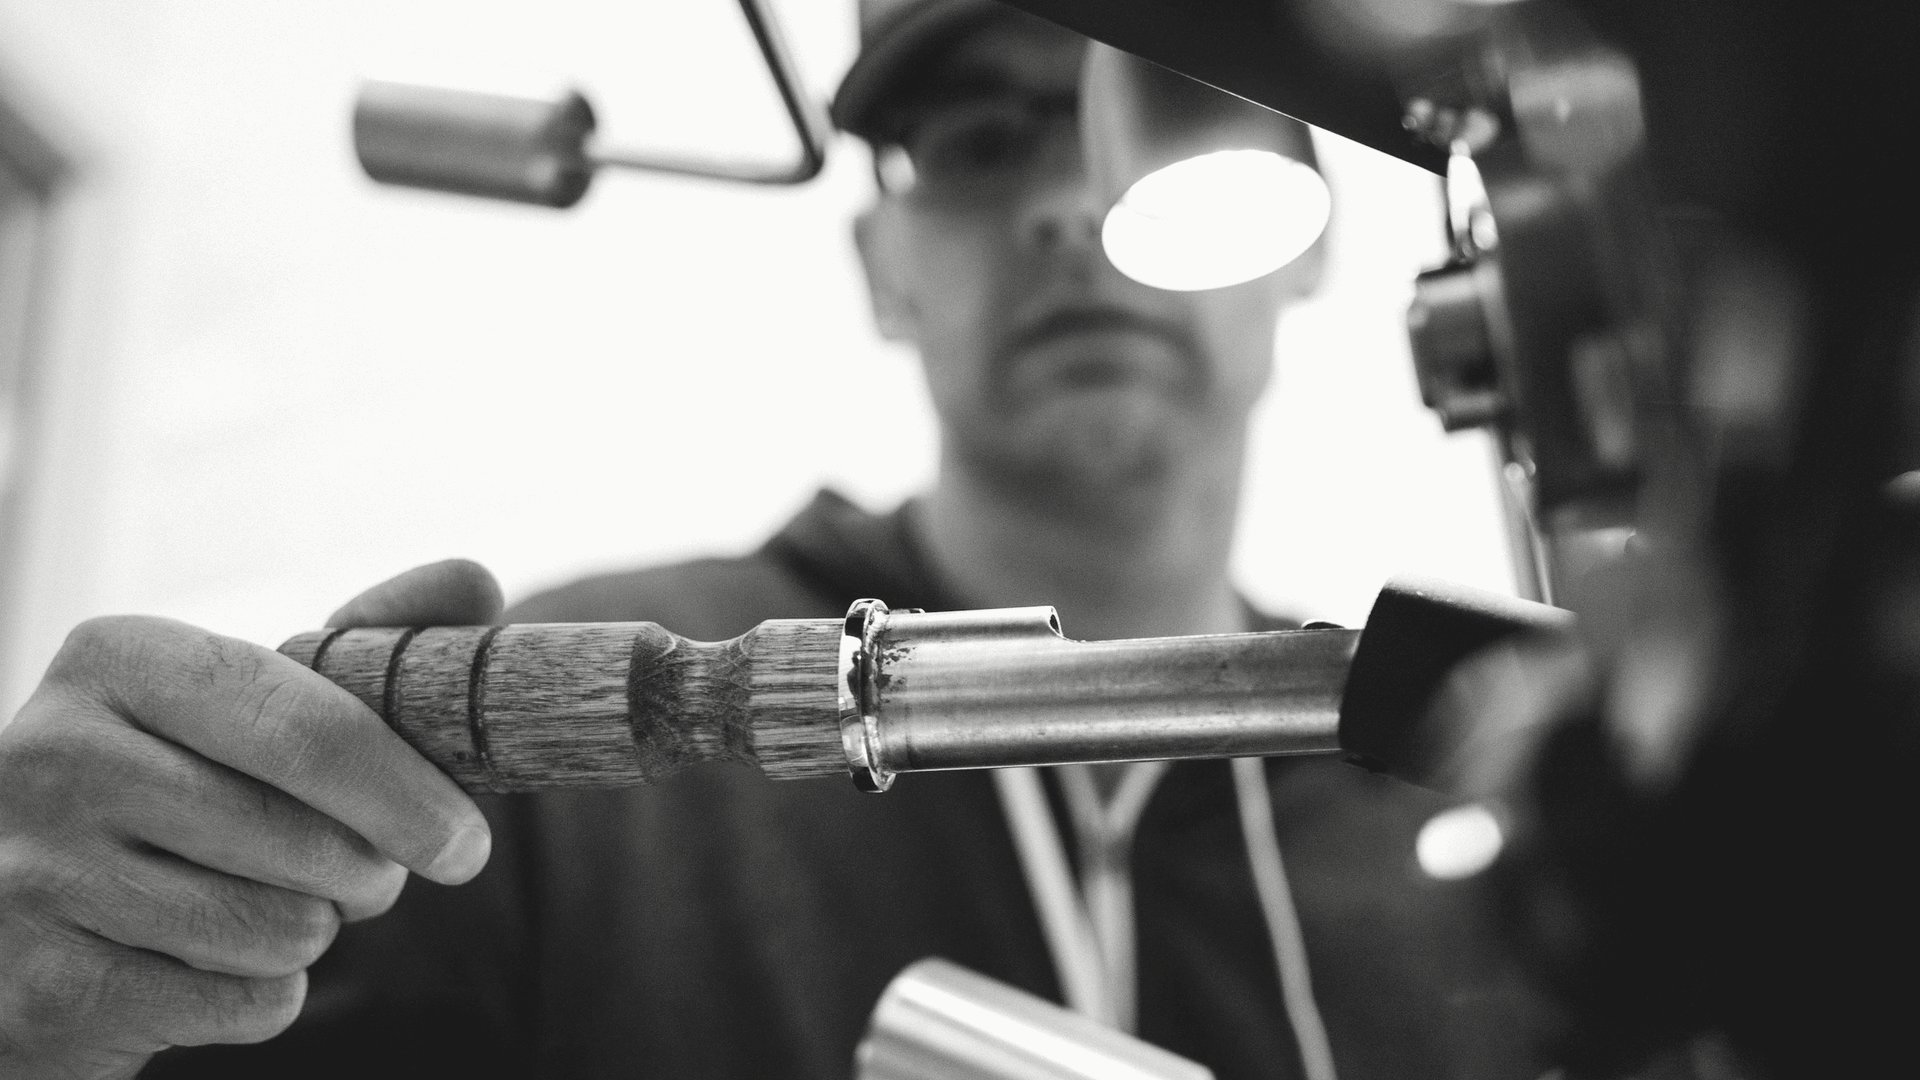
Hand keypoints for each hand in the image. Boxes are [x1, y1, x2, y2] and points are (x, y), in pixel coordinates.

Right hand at [0, 559, 503, 1077]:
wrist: (28, 920)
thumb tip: (476, 580)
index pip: (307, 729)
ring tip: (260, 906)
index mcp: (117, 659)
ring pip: (282, 931)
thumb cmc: (181, 787)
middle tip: (362, 874)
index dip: (406, 793)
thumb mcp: (253, 701)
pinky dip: (263, 996)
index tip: (469, 843)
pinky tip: (205, 963)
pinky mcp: (45, 988)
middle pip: (307, 842)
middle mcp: (54, 755)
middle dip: (369, 874)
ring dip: (308, 933)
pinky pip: (246, 1005)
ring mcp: (33, 875)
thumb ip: (370, 640)